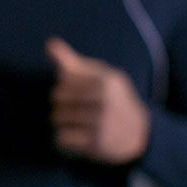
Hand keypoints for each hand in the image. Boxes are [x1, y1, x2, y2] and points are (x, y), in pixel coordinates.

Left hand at [46, 37, 150, 164]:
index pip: (64, 78)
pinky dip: (63, 139)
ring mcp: (102, 121)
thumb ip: (71, 62)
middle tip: (72, 110)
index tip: (75, 93)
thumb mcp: (98, 77)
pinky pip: (62, 138)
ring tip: (74, 124)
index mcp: (106, 79)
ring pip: (58, 118)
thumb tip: (49, 43)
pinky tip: (75, 137)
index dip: (64, 86)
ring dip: (60, 122)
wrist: (138, 132)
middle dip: (60, 105)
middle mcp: (105, 99)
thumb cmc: (110, 98)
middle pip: (58, 97)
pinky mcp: (97, 143)